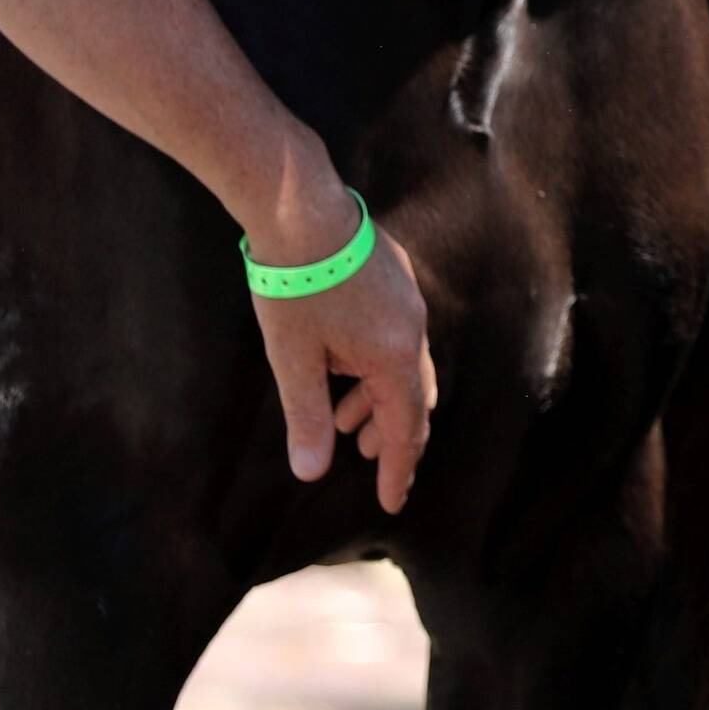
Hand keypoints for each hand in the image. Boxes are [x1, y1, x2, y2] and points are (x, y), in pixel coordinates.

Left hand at [245, 153, 437, 512]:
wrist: (300, 207)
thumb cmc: (294, 285)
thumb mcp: (294, 359)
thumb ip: (308, 417)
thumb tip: (311, 472)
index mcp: (395, 355)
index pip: (407, 428)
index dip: (400, 470)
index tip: (392, 502)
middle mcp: (414, 328)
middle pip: (414, 397)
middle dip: (392, 432)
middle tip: (365, 455)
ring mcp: (408, 299)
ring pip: (404, 365)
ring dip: (378, 397)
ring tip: (345, 417)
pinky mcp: (394, 277)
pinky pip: (398, 336)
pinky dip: (376, 365)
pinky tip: (343, 362)